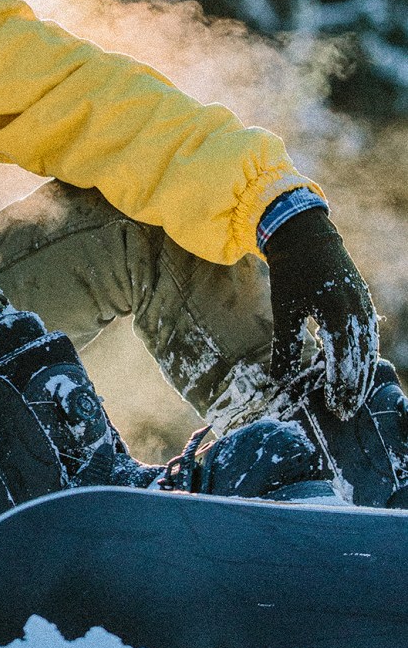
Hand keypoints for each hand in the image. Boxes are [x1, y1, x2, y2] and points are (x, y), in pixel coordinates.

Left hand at [265, 209, 378, 420]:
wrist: (305, 233)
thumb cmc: (290, 271)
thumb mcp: (284, 308)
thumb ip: (285, 346)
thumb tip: (278, 380)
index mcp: (336, 313)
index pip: (343, 360)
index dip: (339, 386)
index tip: (334, 408)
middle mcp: (356, 311)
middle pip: (360, 360)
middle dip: (354, 388)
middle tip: (345, 414)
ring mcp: (364, 306)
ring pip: (368, 350)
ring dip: (362, 376)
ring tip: (353, 399)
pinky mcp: (364, 302)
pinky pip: (369, 337)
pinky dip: (364, 357)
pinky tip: (356, 372)